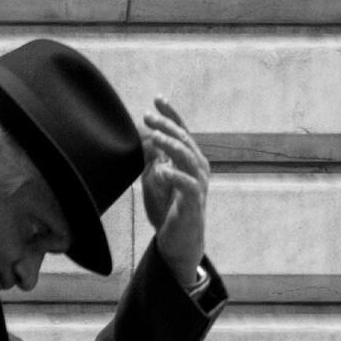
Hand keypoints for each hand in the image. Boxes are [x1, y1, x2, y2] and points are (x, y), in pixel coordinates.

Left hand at [140, 97, 211, 291]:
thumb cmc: (168, 209)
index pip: (181, 131)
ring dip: (171, 145)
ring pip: (188, 158)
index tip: (157, 99)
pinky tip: (162, 170)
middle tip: (147, 116)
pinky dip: (175, 176)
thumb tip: (142, 136)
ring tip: (155, 137)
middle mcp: (197, 167)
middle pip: (184, 139)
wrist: (179, 241)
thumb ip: (151, 158)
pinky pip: (187, 185)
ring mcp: (198, 184)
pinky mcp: (194, 202)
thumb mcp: (155, 178)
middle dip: (166, 125)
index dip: (171, 114)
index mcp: (189, 159)